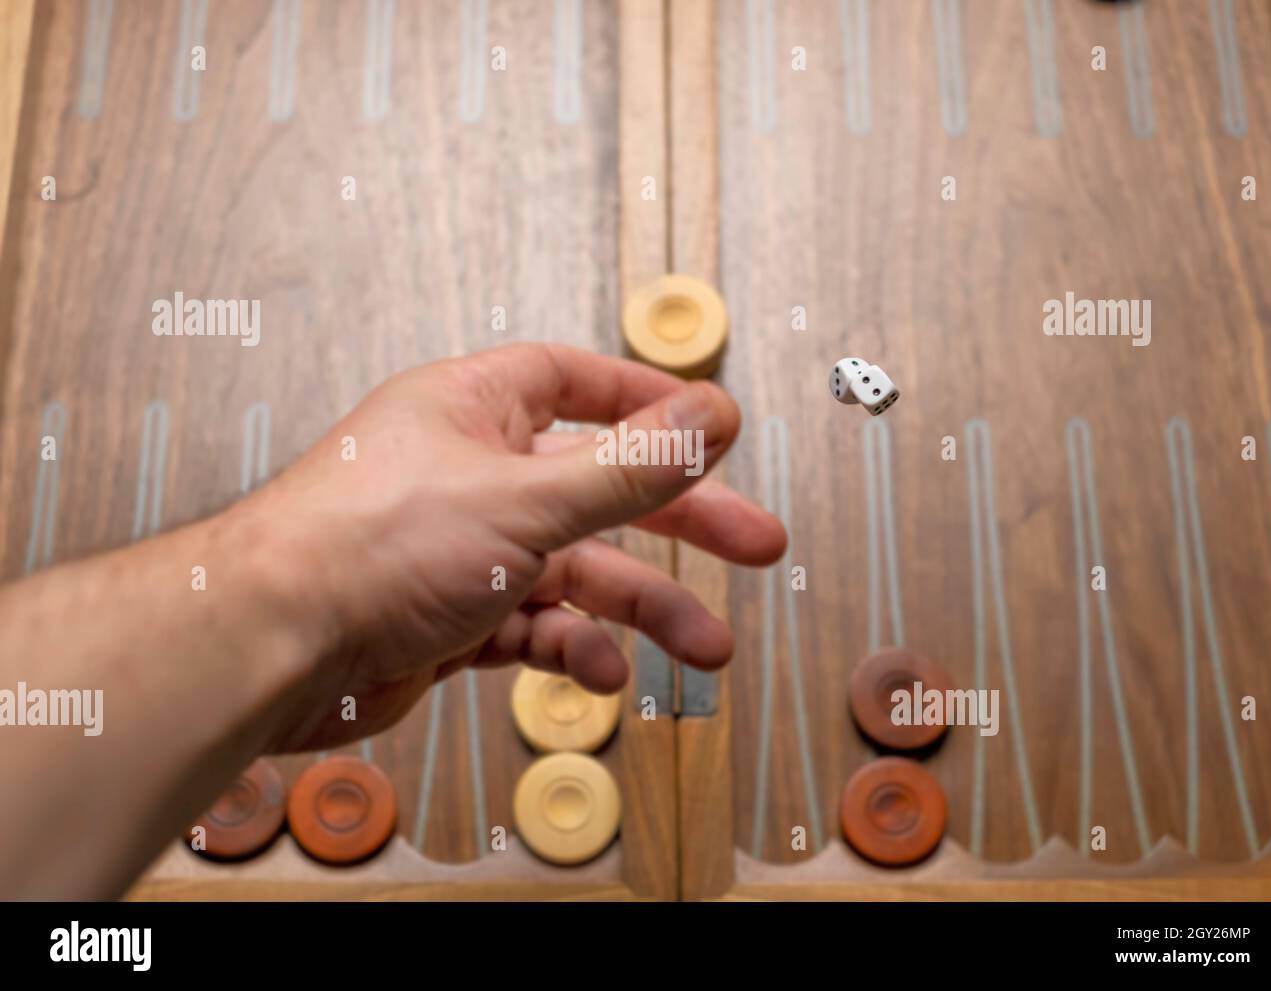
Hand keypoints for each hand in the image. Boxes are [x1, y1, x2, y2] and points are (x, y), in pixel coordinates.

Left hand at [240, 344, 785, 751]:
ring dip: (642, 608)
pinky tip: (601, 672)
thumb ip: (630, 464)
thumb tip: (713, 413)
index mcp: (476, 409)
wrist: (269, 647)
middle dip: (682, 520)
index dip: (650, 403)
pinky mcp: (450, 617)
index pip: (578, 382)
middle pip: (601, 485)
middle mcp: (471, 472)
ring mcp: (461, 547)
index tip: (712, 427)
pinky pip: (533, 627)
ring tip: (705, 645)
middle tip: (755, 543)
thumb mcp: (527, 498)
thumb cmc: (366, 545)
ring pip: (576, 569)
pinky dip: (571, 648)